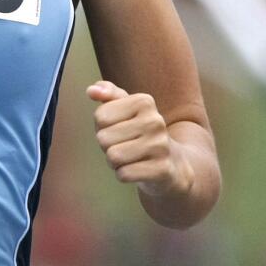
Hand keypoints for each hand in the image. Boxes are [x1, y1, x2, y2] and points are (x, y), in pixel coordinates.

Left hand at [86, 81, 190, 197]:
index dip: (103, 127)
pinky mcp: (162, 169)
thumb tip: (91, 91)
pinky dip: (124, 174)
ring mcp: (161, 146)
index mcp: (144, 102)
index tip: (120, 128)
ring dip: (115, 162)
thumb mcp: (126, 108)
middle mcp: (155, 121)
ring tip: (131, 157)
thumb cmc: (139, 132)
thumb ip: (108, 94)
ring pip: (113, 157)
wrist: (173, 163)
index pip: (100, 116)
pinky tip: (138, 170)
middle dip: (108, 146)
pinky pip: (123, 174)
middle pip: (104, 138)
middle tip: (126, 145)